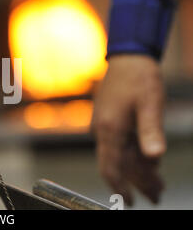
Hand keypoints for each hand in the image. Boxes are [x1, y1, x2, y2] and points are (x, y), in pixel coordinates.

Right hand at [91, 55, 165, 204]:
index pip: (110, 167)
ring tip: (158, 185)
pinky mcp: (109, 121)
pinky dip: (135, 157)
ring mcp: (105, 126)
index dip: (120, 188)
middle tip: (156, 196)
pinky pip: (120, 145)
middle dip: (136, 183)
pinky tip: (150, 163)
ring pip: (120, 156)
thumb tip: (155, 159)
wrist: (128, 57)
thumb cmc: (139, 78)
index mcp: (109, 129)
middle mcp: (103, 130)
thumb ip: (151, 131)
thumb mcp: (150, 103)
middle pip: (117, 165)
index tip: (131, 202)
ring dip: (138, 171)